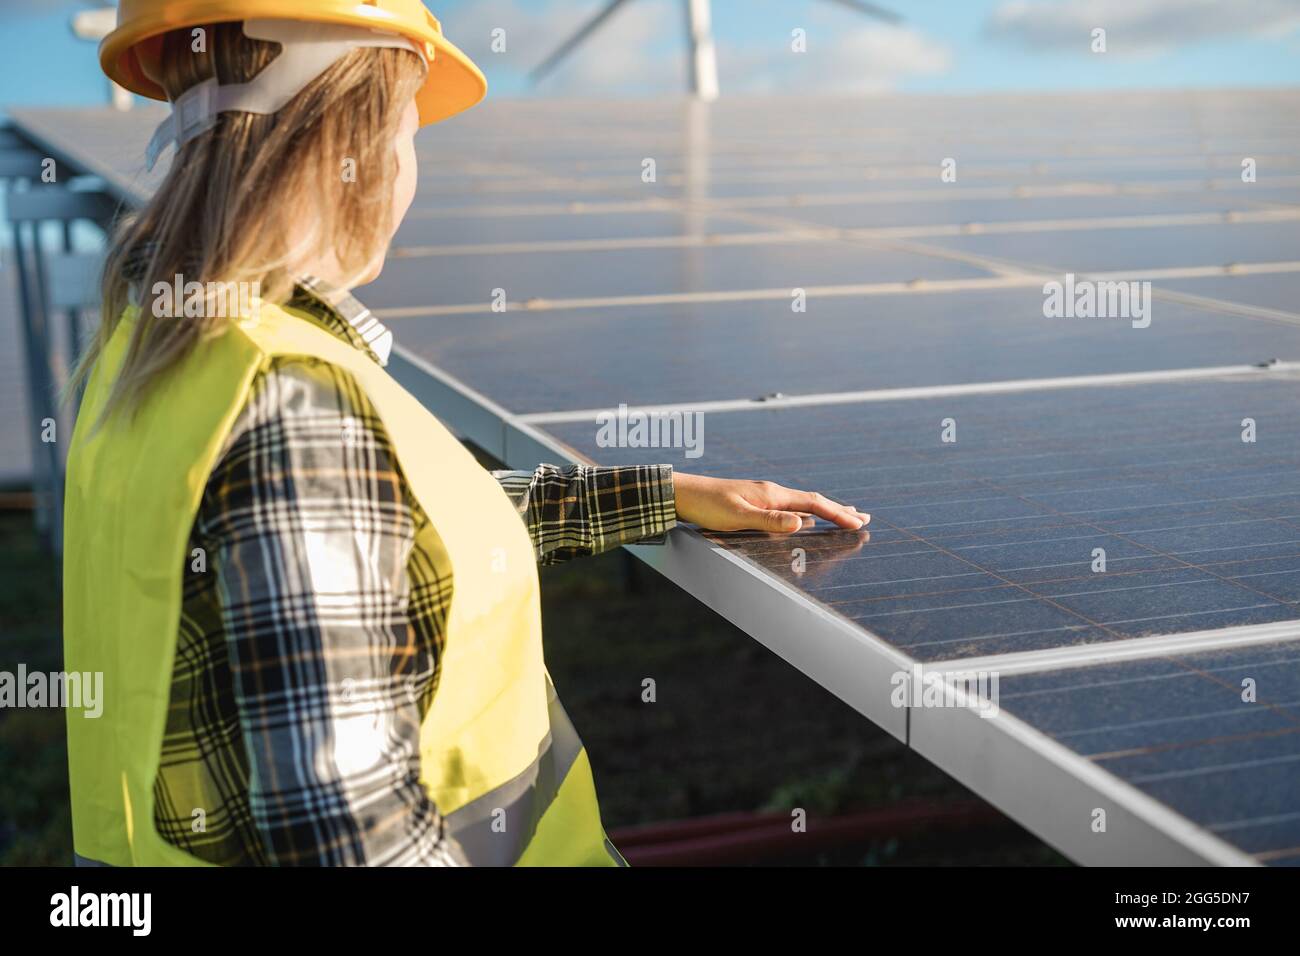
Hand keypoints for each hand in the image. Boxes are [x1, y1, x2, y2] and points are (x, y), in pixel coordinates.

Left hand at [671, 473, 869, 533]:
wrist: (681, 493)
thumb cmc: (706, 506)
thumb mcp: (737, 516)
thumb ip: (770, 520)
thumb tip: (801, 522)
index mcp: (772, 495)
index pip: (814, 504)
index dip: (837, 514)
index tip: (859, 523)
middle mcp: (771, 492)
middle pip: (814, 501)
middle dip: (839, 510)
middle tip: (863, 517)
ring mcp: (763, 496)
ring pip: (803, 503)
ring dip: (825, 510)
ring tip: (843, 515)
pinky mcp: (753, 501)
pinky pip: (789, 507)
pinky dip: (806, 512)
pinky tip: (804, 518)